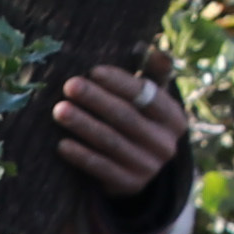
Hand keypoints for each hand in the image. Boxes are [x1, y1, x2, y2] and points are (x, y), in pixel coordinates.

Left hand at [48, 58, 186, 207]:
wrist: (138, 169)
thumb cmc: (138, 121)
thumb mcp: (150, 100)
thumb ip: (153, 74)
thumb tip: (146, 48)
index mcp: (174, 118)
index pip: (146, 96)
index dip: (120, 83)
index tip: (94, 71)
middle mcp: (166, 144)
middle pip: (126, 117)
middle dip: (96, 100)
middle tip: (69, 85)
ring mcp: (149, 168)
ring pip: (111, 142)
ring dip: (84, 125)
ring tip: (59, 110)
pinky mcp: (130, 185)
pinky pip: (102, 169)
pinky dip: (81, 156)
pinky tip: (62, 144)